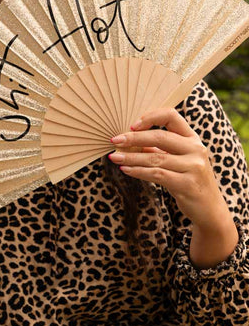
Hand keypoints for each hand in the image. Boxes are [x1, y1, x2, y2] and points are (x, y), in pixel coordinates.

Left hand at [108, 107, 237, 267]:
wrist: (209, 209)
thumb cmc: (188, 180)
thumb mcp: (177, 160)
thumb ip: (158, 149)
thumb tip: (129, 140)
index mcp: (193, 138)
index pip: (171, 116)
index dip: (150, 117)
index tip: (132, 125)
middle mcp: (196, 149)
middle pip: (160, 136)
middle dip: (133, 138)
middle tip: (115, 140)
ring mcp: (194, 167)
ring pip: (155, 157)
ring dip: (131, 157)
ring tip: (115, 157)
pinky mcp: (188, 184)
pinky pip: (157, 174)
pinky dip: (138, 171)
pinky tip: (126, 170)